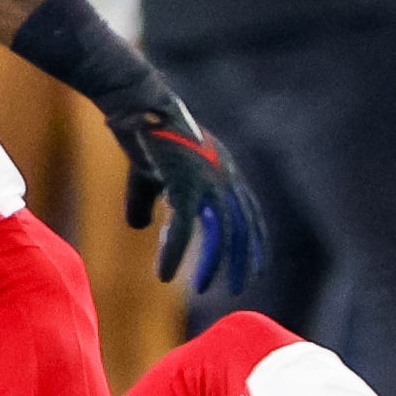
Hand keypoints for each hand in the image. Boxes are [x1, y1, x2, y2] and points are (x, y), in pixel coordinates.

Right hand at [109, 99, 266, 292]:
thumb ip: (147, 205)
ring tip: (206, 288)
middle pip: (242, 225)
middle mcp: (223, 176)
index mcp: (225, 172)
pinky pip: (183, 227)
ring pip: (218, 230)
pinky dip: (174, 253)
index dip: (255, 239)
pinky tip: (164, 274)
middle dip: (242, 257)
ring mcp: (206, 179)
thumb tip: (138, 228)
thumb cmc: (145, 140)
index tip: (259, 265)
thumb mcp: (150, 177)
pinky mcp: (183, 183)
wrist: (136, 107)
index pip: (250, 212)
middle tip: (242, 286)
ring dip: (212, 262)